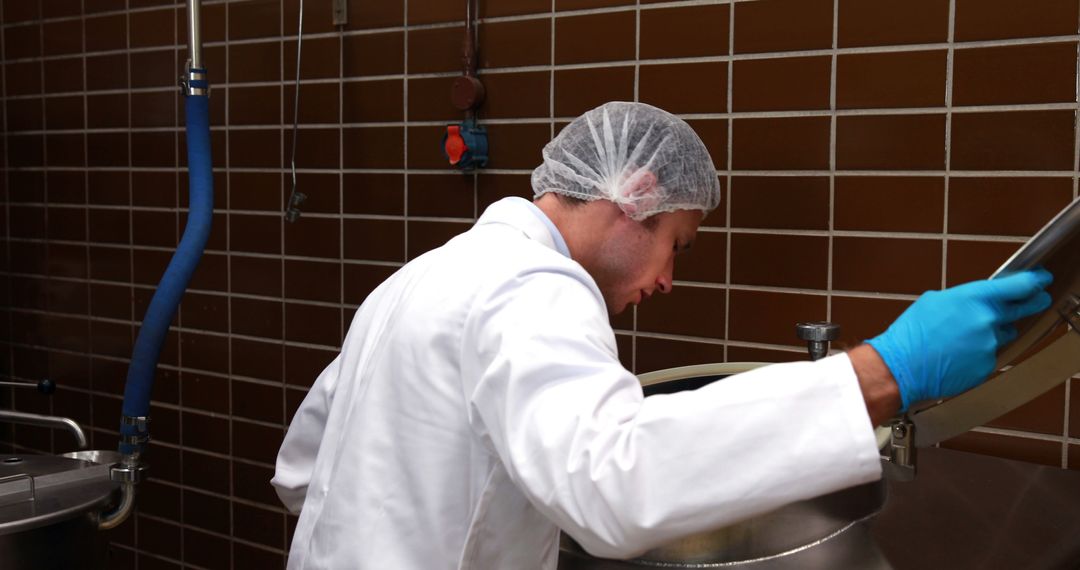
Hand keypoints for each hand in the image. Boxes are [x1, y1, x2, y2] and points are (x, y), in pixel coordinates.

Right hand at [867, 269, 1052, 410]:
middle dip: (1033, 303)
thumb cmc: (911, 334)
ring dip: (992, 333)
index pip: (1020, 286)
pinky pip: (990, 355)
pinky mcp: (986, 366)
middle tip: (1037, 300)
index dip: (1035, 281)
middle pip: (1025, 309)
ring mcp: (989, 345)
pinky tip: (956, 354)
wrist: (900, 367)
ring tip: (962, 339)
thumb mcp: (934, 301)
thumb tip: (977, 300)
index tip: (1041, 280)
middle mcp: (987, 321)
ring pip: (1003, 335)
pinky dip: (978, 354)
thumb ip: (964, 299)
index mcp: (974, 299)